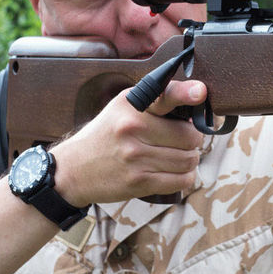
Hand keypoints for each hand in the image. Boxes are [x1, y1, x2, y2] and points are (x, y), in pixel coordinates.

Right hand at [50, 80, 206, 205]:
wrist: (72, 170)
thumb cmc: (106, 135)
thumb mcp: (122, 108)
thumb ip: (156, 102)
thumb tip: (197, 102)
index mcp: (132, 105)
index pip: (164, 95)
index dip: (185, 93)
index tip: (200, 92)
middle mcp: (133, 128)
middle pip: (190, 136)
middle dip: (192, 139)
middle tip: (181, 140)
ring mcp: (136, 157)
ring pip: (189, 159)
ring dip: (189, 159)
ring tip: (175, 156)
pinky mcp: (139, 181)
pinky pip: (182, 180)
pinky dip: (184, 177)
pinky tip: (172, 171)